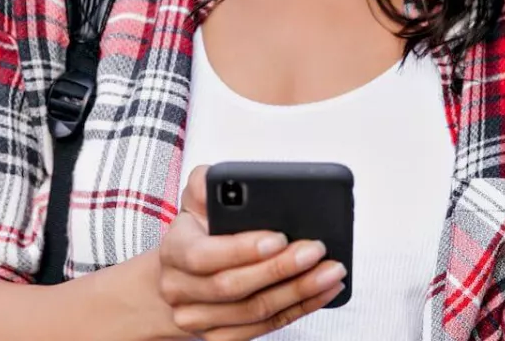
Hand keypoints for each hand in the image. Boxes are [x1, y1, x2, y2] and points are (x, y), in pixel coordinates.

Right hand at [156, 166, 346, 339]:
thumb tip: (218, 180)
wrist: (182, 274)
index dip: (242, 249)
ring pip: (254, 311)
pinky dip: (299, 309)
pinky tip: (324, 291)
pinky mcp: (221, 336)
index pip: (203, 255)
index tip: (279, 237)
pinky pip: (264, 327)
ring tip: (331, 271)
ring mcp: (198, 319)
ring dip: (299, 292)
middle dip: (280, 269)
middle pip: (233, 286)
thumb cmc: (198, 231)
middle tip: (316, 250)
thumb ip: (205, 182)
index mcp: (173, 250)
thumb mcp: (196, 199)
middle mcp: (179, 289)